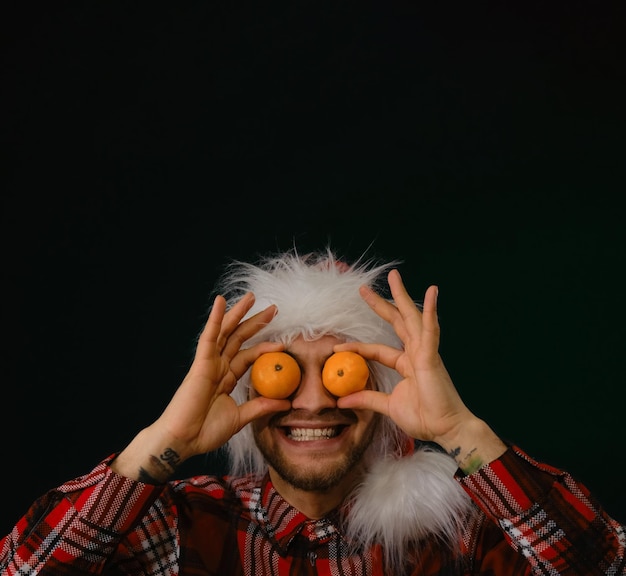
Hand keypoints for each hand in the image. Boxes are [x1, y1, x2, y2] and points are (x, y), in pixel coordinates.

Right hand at [155, 292, 290, 460]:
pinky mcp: (200, 363)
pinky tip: (220, 301)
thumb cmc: (205, 432)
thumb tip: (286, 403)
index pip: (249, 356)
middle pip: (239, 338)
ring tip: (251, 297)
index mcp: (226, 378)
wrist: (184, 441)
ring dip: (238, 313)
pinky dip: (215, 318)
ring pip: (226, 332)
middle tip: (274, 308)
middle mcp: (218, 366)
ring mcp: (209, 363)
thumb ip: (261, 407)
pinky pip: (209, 337)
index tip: (283, 342)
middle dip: (255, 322)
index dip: (265, 346)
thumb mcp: (240, 418)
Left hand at [336, 270, 487, 456]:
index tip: (337, 346)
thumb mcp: (388, 406)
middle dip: (380, 304)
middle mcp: (416, 353)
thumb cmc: (425, 418)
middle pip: (396, 322)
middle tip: (363, 289)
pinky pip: (431, 330)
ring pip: (411, 318)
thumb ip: (367, 399)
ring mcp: (425, 352)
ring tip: (394, 277)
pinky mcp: (432, 357)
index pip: (377, 349)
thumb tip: (342, 401)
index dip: (358, 346)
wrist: (446, 429)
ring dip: (402, 296)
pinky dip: (430, 311)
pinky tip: (431, 292)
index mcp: (406, 364)